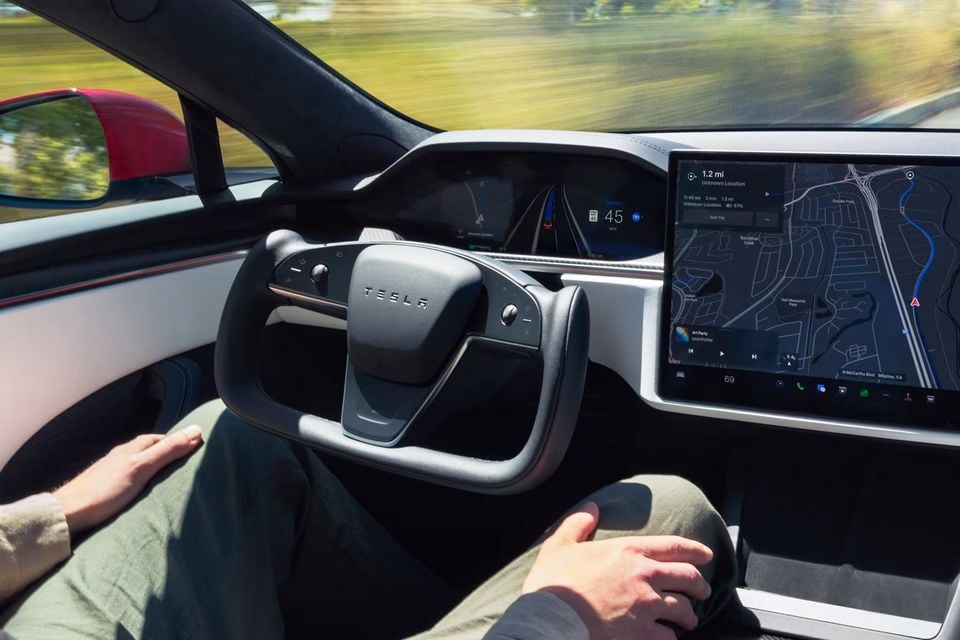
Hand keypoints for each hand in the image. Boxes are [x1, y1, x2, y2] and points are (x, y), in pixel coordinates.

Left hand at [53, 425, 202, 534]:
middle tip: (184, 461)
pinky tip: (142, 490)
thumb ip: (168, 450)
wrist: (68, 513)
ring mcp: (110, 471)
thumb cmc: (105, 490)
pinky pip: (128, 477)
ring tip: (167, 476)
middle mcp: (120, 456)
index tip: (195, 447)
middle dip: (166, 451)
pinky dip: (140, 479)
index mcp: (131, 449)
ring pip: (137, 462)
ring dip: (152, 466)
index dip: (177, 441)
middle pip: (148, 449)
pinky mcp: (104, 487)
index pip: (160, 439)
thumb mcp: (143, 468)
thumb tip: (196, 430)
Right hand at [522, 501, 712, 639]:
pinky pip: (670, 637)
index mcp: (629, 551)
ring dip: (689, 615)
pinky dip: (671, 637)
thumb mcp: (560, 545)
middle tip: (703, 590)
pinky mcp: (644, 634)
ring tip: (688, 620)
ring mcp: (648, 606)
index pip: (674, 546)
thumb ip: (578, 523)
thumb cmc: (554, 583)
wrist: (552, 620)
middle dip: (700, 584)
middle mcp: (645, 576)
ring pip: (684, 610)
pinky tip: (666, 637)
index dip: (695, 550)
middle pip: (689, 578)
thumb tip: (591, 507)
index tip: (707, 555)